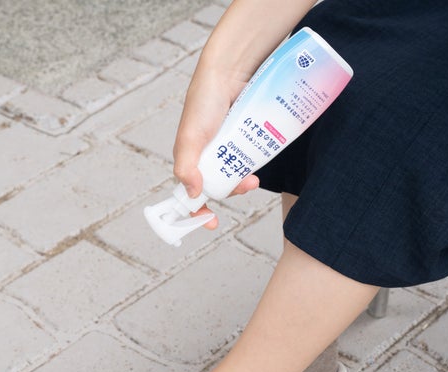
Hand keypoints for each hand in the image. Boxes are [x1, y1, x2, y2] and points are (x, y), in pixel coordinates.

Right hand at [173, 66, 258, 228]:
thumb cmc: (203, 102)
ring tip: (255, 177)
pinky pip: (249, 158)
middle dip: (233, 191)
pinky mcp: (244, 138)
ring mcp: (228, 148)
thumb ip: (187, 166)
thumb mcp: (190, 136)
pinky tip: (260, 161)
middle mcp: (209, 156)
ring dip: (245, 180)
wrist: (230, 72)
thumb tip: (193, 195)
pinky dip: (254, 164)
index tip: (211, 224)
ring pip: (236, 174)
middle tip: (247, 184)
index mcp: (191, 160)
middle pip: (220, 186)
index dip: (199, 211)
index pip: (192, 193)